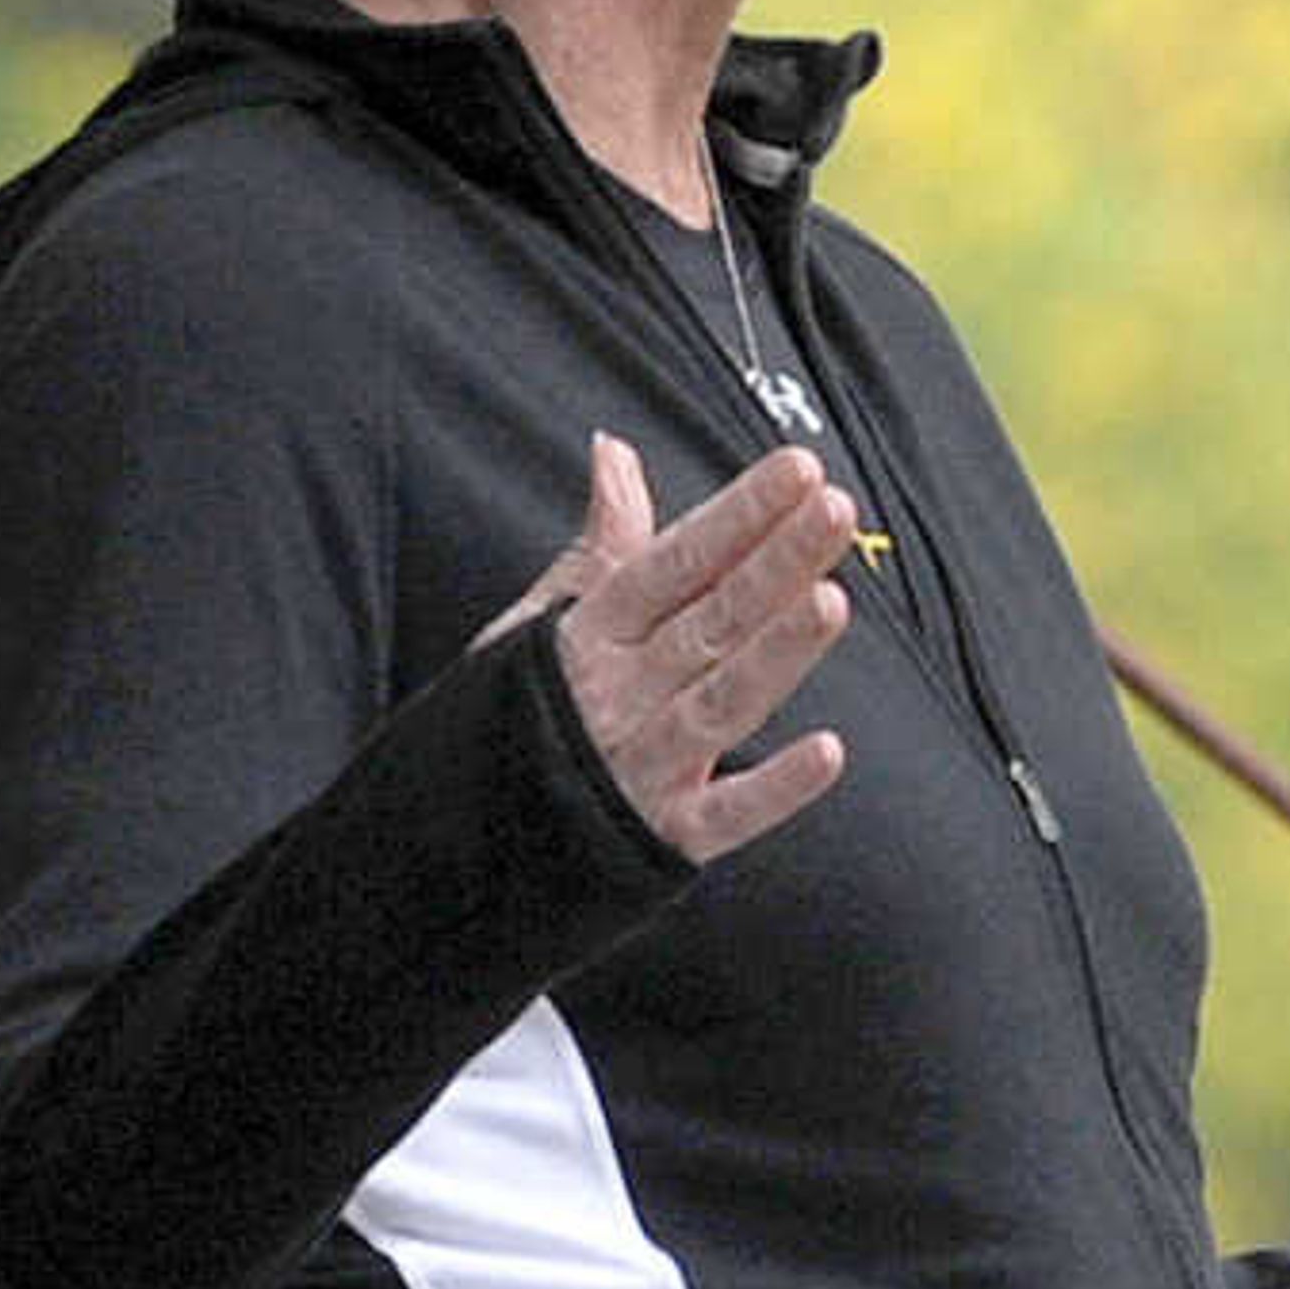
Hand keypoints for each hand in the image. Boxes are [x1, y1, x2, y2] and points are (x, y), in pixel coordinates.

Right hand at [484, 432, 856, 861]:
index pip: (674, 563)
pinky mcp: (661, 838)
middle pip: (709, 621)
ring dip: (776, 654)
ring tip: (833, 600)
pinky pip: (724, 815)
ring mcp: (640, 767)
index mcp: (589, 635)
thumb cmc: (512, 718)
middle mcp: (617, 695)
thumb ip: (599, 544)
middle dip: (774, 564)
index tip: (800, 469)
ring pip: (721, 703)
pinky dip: (773, 789)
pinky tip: (829, 753)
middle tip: (836, 510)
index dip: (737, 517)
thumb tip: (613, 449)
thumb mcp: (540, 623)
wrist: (453, 840)